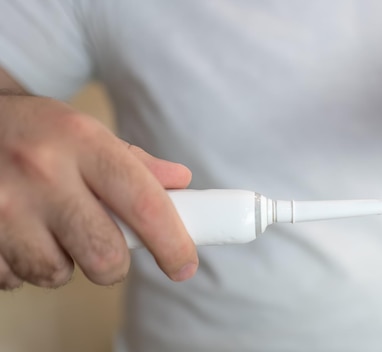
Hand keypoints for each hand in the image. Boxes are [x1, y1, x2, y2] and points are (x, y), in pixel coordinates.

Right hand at [0, 94, 197, 289]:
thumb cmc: (37, 132)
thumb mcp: (86, 133)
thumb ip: (136, 163)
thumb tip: (180, 183)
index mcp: (82, 141)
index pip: (144, 203)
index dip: (172, 244)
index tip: (184, 266)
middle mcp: (41, 171)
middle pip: (104, 255)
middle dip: (114, 264)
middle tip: (108, 250)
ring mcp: (1, 205)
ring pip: (55, 273)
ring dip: (62, 263)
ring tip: (49, 230)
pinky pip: (12, 278)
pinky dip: (20, 267)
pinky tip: (16, 234)